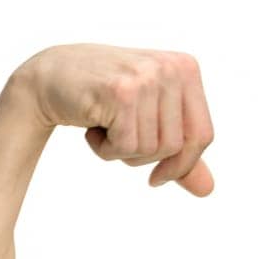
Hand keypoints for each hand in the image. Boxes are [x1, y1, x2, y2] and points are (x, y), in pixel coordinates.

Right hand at [11, 43, 216, 194]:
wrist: (49, 76)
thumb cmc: (104, 98)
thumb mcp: (149, 119)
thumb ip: (180, 152)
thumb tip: (207, 190)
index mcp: (186, 68)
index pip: (202, 134)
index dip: (183, 164)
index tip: (157, 178)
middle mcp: (171, 68)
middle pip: (176, 146)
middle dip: (144, 156)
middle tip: (118, 138)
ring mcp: (146, 77)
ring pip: (151, 148)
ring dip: (121, 151)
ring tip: (105, 127)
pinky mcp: (121, 92)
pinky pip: (126, 146)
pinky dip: (105, 149)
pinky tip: (92, 127)